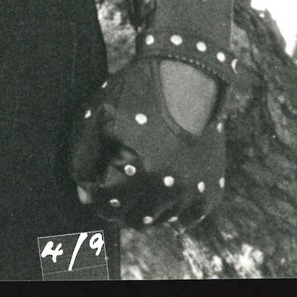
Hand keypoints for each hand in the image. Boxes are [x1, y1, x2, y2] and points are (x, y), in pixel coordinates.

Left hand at [68, 55, 225, 228]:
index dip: (95, 195)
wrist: (184, 76)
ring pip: (161, 220)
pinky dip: (176, 213)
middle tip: (114, 189)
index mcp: (136, 170)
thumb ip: (84, 158)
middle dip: (119, 206)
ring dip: (145, 210)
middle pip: (135, 218)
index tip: (94, 184)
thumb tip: (84, 195)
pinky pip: (191, 217)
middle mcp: (167, 187)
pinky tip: (163, 201)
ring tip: (135, 189)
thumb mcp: (96, 118)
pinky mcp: (212, 186)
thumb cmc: (133, 94)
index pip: (107, 204)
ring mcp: (193, 190)